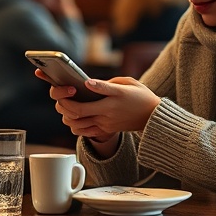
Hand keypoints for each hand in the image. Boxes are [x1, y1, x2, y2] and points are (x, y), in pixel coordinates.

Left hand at [39, 71, 159, 140]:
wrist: (153, 116)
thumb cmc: (141, 95)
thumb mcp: (127, 83)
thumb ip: (105, 84)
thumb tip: (87, 84)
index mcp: (112, 100)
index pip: (85, 102)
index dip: (71, 97)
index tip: (67, 88)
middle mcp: (107, 114)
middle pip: (77, 113)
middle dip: (64, 105)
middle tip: (62, 96)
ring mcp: (106, 124)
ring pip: (78, 125)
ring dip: (68, 116)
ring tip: (67, 105)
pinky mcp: (107, 130)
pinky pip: (85, 132)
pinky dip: (76, 125)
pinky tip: (76, 116)